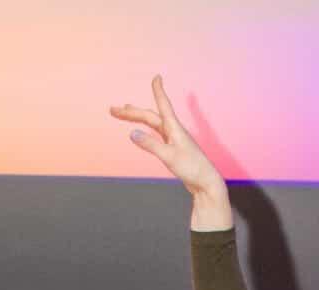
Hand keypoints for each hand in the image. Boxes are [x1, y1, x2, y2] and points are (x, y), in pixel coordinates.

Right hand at [109, 75, 222, 197]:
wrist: (206, 184)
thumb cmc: (192, 169)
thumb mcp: (168, 156)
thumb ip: (150, 145)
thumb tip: (132, 133)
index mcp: (174, 128)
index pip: (163, 104)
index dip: (158, 90)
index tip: (157, 77)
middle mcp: (173, 130)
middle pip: (150, 116)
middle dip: (131, 112)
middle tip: (113, 110)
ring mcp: (174, 139)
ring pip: (152, 124)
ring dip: (137, 118)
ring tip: (123, 113)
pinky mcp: (174, 149)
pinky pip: (156, 134)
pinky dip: (146, 130)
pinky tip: (141, 132)